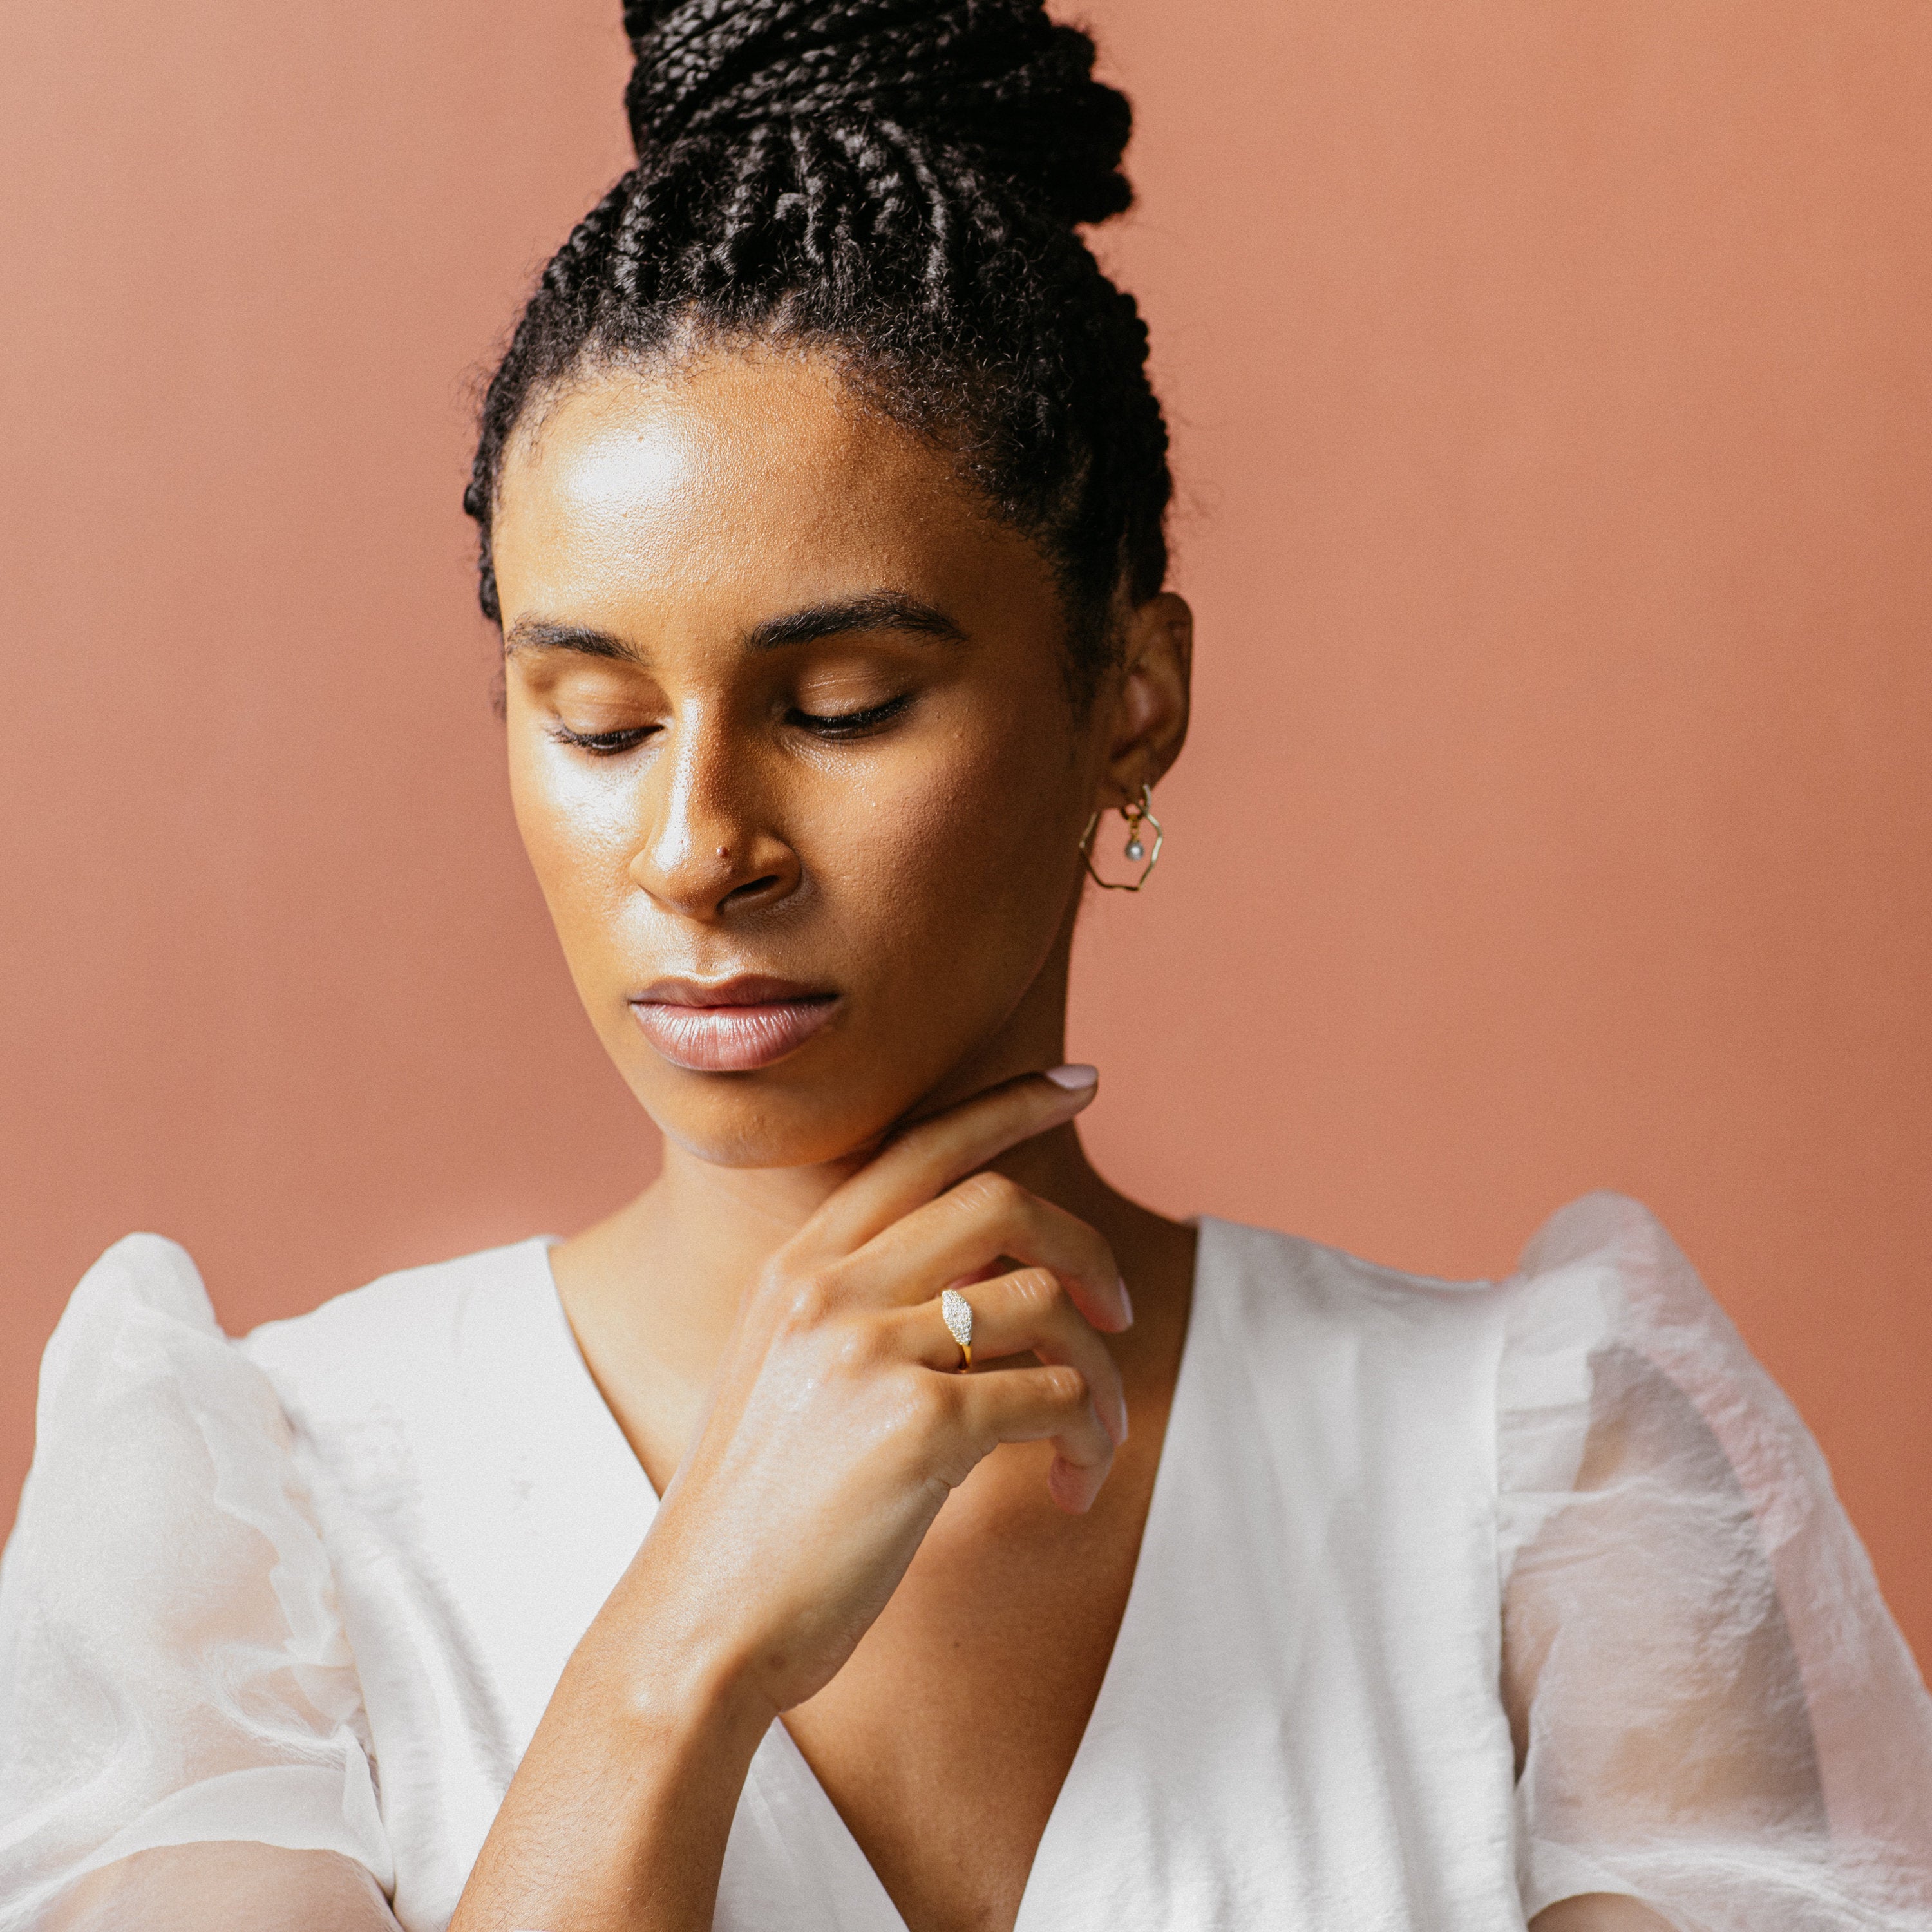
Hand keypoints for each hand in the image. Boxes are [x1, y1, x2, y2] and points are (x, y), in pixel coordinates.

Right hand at [621, 1066, 1131, 1727]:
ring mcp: (868, 1349)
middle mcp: (827, 1286)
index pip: (920, 1146)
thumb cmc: (759, 1515)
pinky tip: (1069, 1485)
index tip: (1082, 1083)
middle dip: (1086, 1245)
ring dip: (1102, 1372)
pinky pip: (1055, 1394)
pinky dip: (1089, 1435)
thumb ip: (865, 1311)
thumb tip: (993, 1286)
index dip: (1009, 1105)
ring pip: (1045, 1303)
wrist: (698, 1624)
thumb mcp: (788, 1376)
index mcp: (796, 1266)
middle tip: (1118, 1309)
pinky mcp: (917, 1425)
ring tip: (1096, 1437)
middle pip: (1001, 1202)